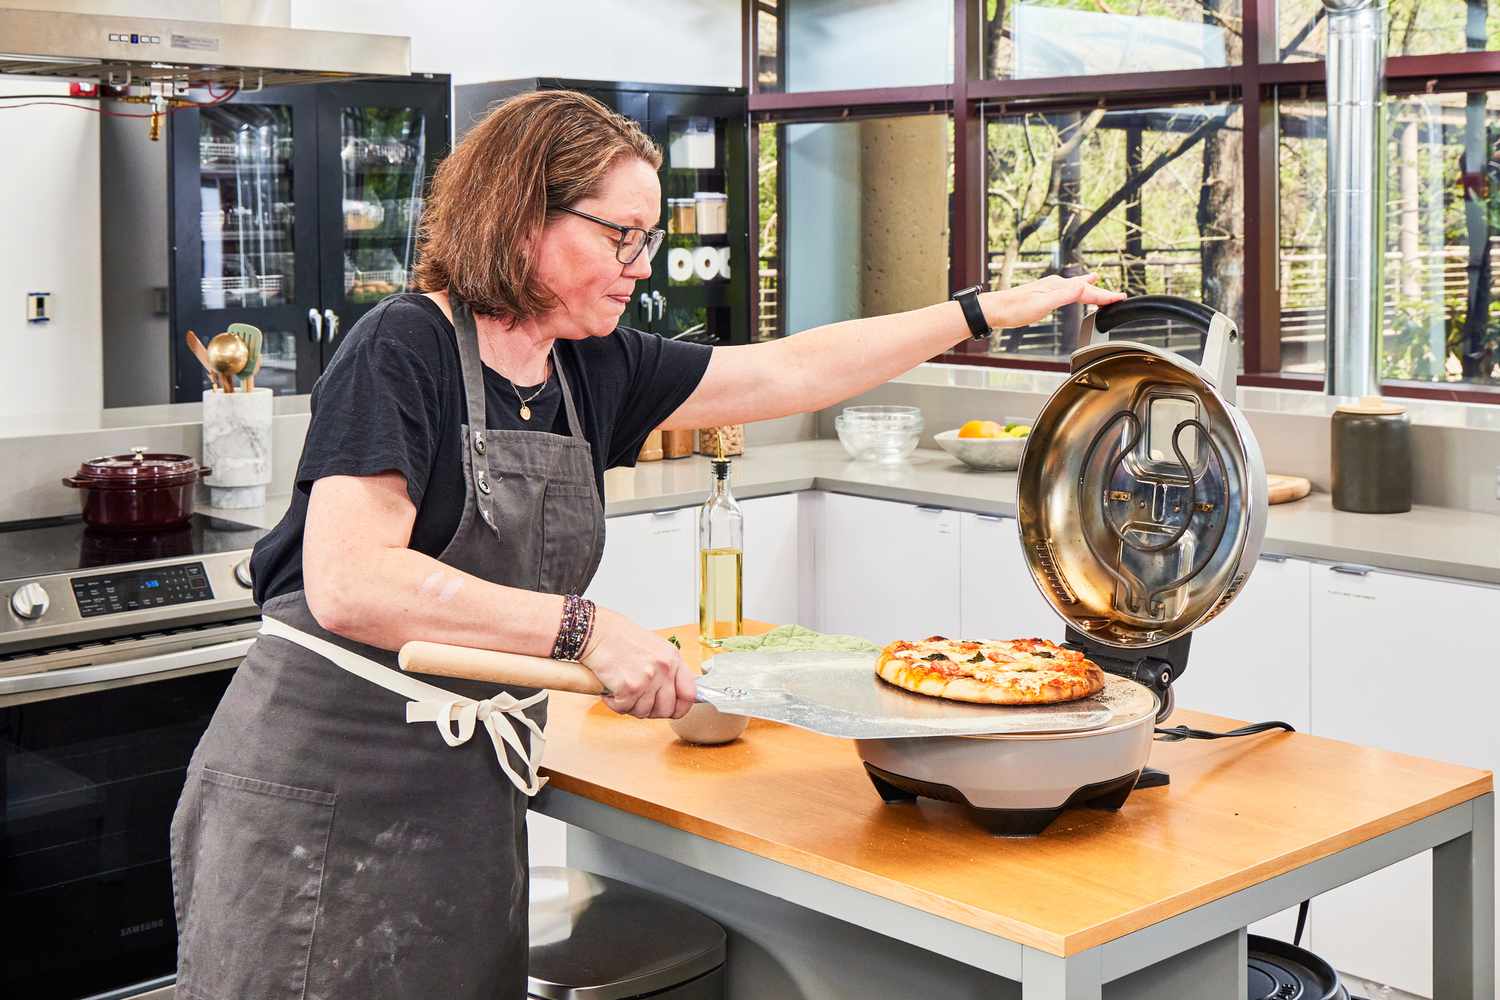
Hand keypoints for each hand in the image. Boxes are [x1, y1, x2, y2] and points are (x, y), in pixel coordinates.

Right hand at [579, 607, 696, 719]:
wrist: (596, 630)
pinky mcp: (629, 687)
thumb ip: (665, 669)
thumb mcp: (653, 647)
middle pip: (666, 709)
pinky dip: (614, 703)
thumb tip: (671, 692)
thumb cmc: (619, 637)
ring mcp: (648, 679)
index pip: (690, 694)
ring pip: (644, 712)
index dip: (680, 708)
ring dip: (630, 706)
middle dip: (651, 711)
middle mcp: (664, 668)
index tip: (672, 710)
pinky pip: (624, 709)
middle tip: (638, 701)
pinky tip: (610, 689)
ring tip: (621, 690)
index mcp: (672, 657)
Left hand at [978, 274, 1125, 330]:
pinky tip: (1078, 286)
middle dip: (1102, 292)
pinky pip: (1068, 290)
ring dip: (1092, 289)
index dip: (1104, 295)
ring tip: (1103, 287)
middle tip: (1118, 297)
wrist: (994, 310)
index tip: (1120, 298)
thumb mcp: (1042, 304)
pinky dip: (1078, 288)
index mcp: (1057, 286)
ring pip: (1077, 288)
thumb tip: (1084, 284)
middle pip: (1084, 288)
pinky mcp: (1044, 294)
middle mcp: (1055, 284)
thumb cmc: (1014, 309)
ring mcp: (1050, 288)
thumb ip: (1064, 295)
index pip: (1087, 291)